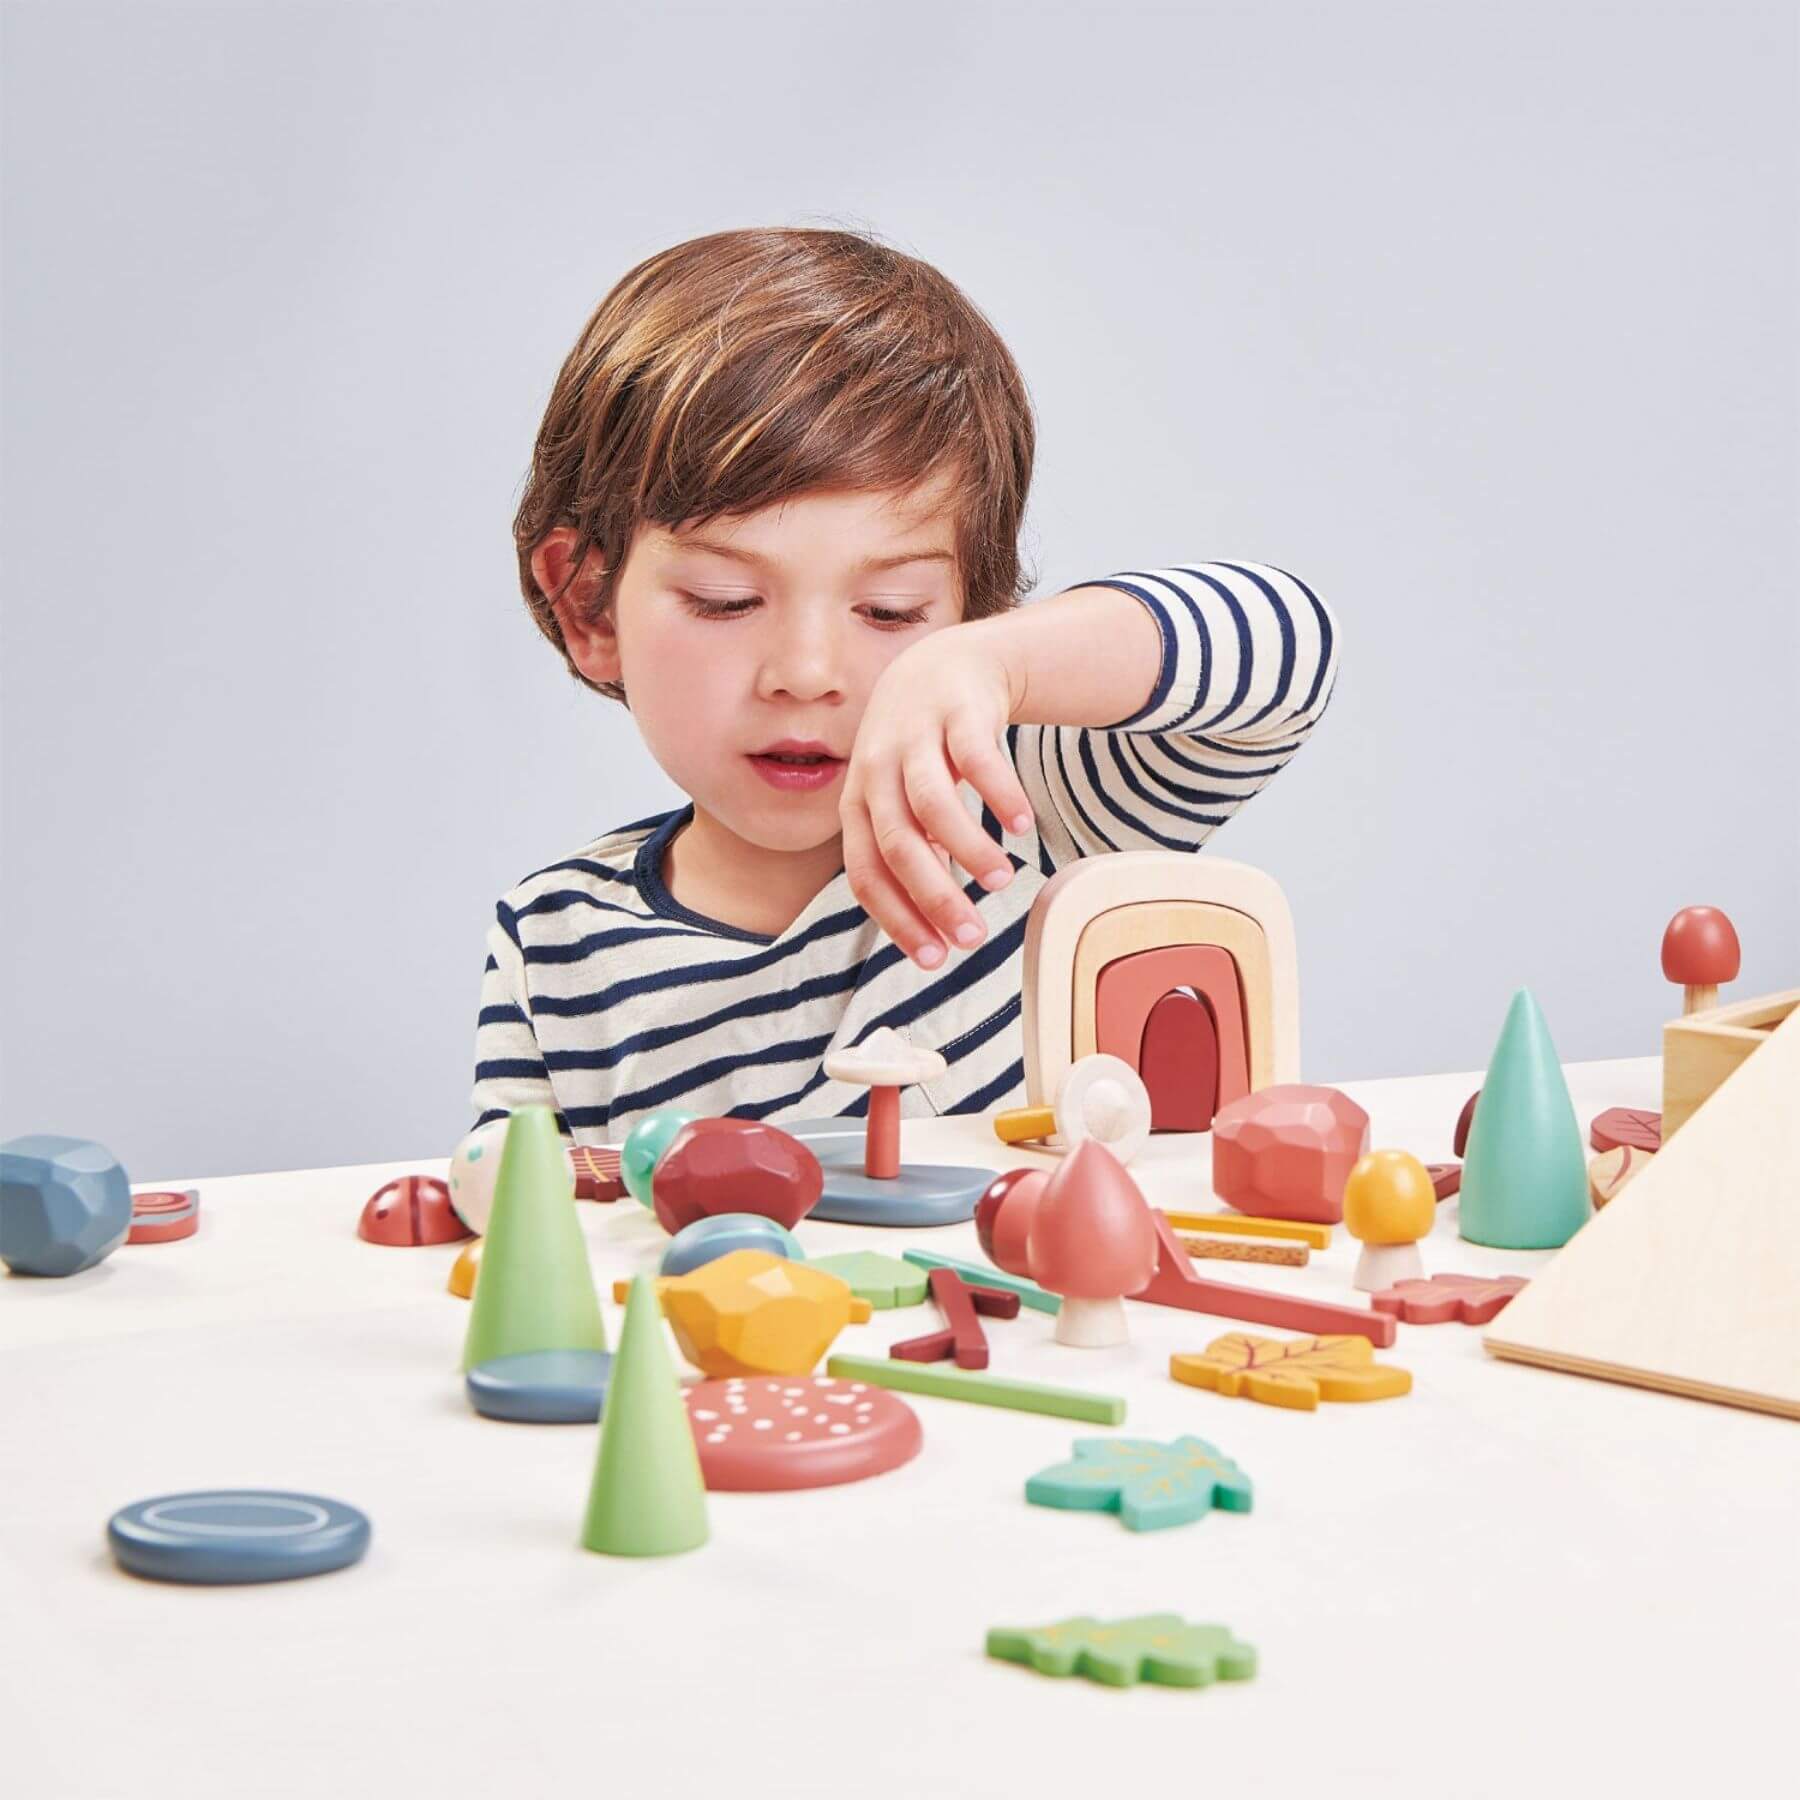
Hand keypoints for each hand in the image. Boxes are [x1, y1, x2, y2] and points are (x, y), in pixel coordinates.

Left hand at [840, 625, 1034, 967]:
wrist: (942, 667)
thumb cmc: (921, 753)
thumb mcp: (903, 803)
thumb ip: (915, 855)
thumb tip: (935, 922)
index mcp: (858, 804)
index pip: (866, 873)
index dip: (898, 919)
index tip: (935, 960)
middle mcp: (876, 772)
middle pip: (898, 845)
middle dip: (936, 898)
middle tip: (974, 939)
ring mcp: (914, 738)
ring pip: (932, 804)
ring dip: (968, 849)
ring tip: (1002, 882)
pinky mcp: (955, 711)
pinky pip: (977, 757)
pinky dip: (1000, 794)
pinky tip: (1022, 826)